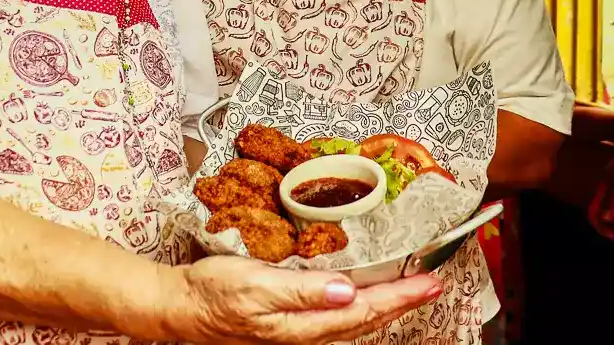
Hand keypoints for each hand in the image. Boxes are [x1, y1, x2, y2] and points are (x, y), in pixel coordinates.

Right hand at [172, 256, 440, 344]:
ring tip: (410, 287)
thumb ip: (302, 291)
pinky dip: (361, 302)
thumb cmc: (212, 294)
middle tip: (433, 282)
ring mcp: (300, 329)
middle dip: (403, 301)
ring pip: (356, 319)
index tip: (430, 282)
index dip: (401, 296)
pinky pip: (338, 315)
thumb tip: (348, 290)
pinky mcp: (291, 320)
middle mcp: (308, 332)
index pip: (365, 310)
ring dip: (386, 303)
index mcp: (304, 324)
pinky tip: (363, 293)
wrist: (179, 308)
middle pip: (368, 318)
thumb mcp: (255, 285)